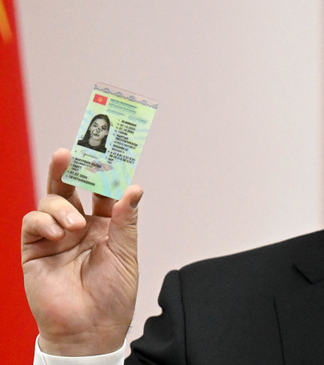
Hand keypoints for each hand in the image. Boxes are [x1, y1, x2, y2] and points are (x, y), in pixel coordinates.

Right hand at [22, 148, 142, 355]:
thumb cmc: (113, 295)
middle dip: (69, 169)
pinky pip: (32, 223)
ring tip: (74, 225)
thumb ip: (125, 220)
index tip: (107, 151)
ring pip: (51, 201)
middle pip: (71, 188)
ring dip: (61, 206)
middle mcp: (78, 226)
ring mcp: (55, 236)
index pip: (101, 191)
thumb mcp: (126, 254)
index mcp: (104, 224)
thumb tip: (134, 188)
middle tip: (69, 152)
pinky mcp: (34, 250)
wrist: (91, 329)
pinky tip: (58, 233)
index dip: (103, 172)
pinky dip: (43, 221)